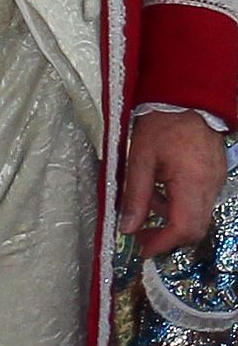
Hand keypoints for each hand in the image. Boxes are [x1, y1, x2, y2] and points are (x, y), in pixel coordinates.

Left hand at [120, 110, 225, 256]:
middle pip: (195, 229)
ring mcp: (217, 181)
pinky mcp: (216, 174)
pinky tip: (163, 190)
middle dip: (168, 237)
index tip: (142, 249)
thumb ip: (135, 196)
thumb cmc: (161, 123)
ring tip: (148, 204)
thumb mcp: (140, 158)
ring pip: (199, 216)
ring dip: (173, 220)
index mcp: (192, 183)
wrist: (187, 96)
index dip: (162, 243)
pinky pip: (201, 201)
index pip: (183, 228)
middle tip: (142, 235)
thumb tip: (127, 229)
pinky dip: (181, 205)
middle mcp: (210, 186)